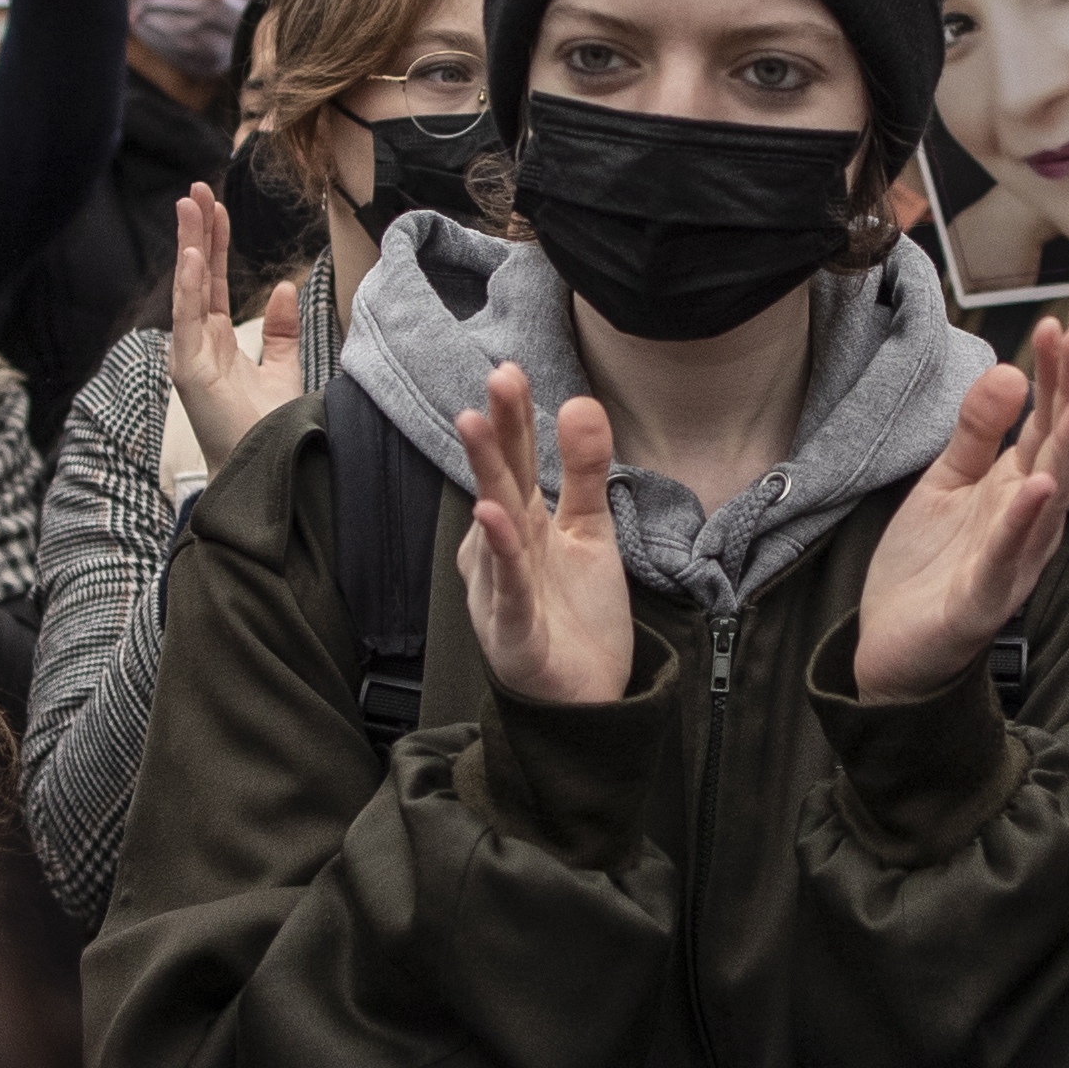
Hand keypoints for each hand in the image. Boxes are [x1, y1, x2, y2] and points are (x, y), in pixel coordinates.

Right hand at [169, 184, 303, 475]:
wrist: (269, 470)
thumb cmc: (270, 428)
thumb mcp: (282, 369)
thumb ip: (280, 331)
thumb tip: (280, 287)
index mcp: (217, 342)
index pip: (213, 282)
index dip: (215, 244)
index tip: (217, 206)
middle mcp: (198, 345)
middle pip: (197, 278)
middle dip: (197, 233)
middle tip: (197, 190)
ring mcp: (189, 357)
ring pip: (188, 290)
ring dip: (189, 247)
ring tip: (190, 206)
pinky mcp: (188, 373)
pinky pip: (187, 320)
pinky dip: (189, 287)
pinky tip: (193, 256)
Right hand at [456, 364, 636, 707]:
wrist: (586, 697)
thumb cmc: (575, 613)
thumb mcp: (590, 531)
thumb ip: (585, 471)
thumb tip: (581, 401)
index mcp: (519, 524)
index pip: (515, 463)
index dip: (515, 419)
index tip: (511, 371)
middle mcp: (500, 551)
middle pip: (500, 483)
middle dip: (497, 433)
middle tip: (496, 380)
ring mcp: (501, 590)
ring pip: (495, 527)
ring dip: (488, 478)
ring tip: (478, 427)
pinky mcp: (514, 631)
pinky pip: (508, 588)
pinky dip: (502, 554)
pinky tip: (493, 519)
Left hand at [852, 325, 1068, 703]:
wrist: (894, 648)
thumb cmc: (930, 565)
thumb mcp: (946, 482)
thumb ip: (976, 432)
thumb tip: (1010, 369)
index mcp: (1018, 487)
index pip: (1046, 420)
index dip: (1054, 373)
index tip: (1058, 324)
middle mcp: (1029, 519)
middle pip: (1060, 446)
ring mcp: (1013, 559)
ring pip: (1050, 495)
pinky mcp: (984, 599)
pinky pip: (1006, 556)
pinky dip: (1022, 521)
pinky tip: (1037, 484)